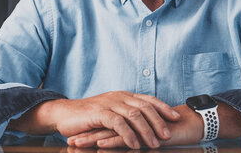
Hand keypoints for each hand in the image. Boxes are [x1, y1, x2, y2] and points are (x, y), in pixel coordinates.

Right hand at [7, 91, 179, 148]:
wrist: (64, 114)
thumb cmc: (88, 117)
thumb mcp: (111, 113)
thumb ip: (126, 116)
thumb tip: (146, 125)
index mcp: (123, 96)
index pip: (148, 99)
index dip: (163, 107)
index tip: (176, 117)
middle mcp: (119, 97)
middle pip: (145, 107)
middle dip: (159, 121)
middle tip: (168, 135)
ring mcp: (109, 103)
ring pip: (134, 115)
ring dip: (146, 130)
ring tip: (154, 143)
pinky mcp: (99, 113)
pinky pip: (118, 123)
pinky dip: (128, 135)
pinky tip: (135, 145)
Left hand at [67, 101, 240, 147]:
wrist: (191, 123)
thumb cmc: (171, 129)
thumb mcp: (149, 134)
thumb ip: (136, 134)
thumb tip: (122, 140)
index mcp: (130, 119)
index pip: (106, 123)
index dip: (90, 127)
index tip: (73, 132)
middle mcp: (131, 120)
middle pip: (104, 125)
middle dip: (85, 131)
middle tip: (67, 136)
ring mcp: (137, 125)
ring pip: (111, 131)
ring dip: (92, 138)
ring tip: (76, 142)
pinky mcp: (145, 132)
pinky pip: (126, 137)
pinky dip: (112, 141)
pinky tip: (100, 144)